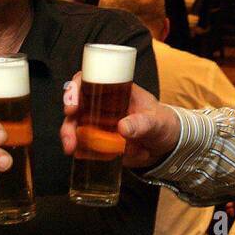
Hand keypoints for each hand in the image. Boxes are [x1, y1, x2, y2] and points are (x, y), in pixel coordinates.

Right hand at [60, 73, 180, 167]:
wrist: (166, 147)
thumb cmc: (162, 124)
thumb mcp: (156, 121)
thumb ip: (143, 123)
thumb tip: (123, 128)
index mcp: (115, 90)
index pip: (89, 80)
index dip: (75, 88)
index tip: (72, 104)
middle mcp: (102, 103)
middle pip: (76, 103)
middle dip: (68, 117)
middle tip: (69, 133)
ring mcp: (98, 122)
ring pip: (75, 124)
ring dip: (69, 134)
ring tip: (71, 148)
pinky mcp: (99, 140)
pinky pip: (82, 142)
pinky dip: (78, 149)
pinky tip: (78, 155)